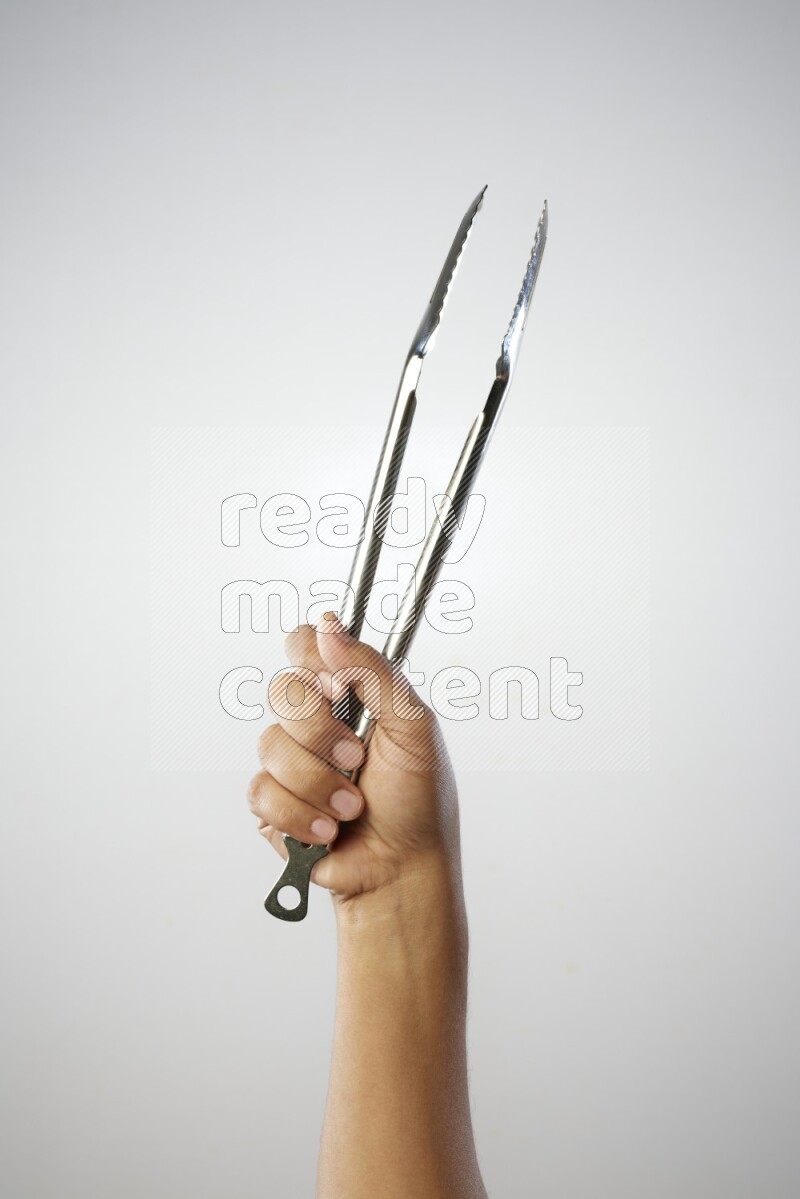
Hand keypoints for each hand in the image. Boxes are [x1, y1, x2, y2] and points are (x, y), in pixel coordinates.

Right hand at [248, 613, 459, 904]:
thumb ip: (374, 671)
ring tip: (351, 809)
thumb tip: (329, 625)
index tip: (339, 691)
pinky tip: (329, 831)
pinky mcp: (272, 806)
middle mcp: (314, 723)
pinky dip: (301, 816)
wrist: (402, 870)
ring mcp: (290, 764)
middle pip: (282, 691)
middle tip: (357, 760)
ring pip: (270, 746)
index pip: (304, 646)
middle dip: (322, 734)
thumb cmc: (418, 801)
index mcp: (349, 695)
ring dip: (319, 784)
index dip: (312, 660)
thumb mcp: (415, 727)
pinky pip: (261, 793)